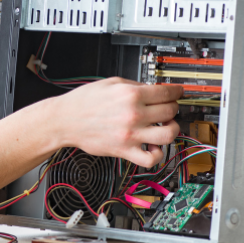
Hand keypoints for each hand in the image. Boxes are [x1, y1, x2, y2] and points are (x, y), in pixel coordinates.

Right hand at [40, 77, 180, 167]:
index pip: (167, 93)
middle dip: (173, 107)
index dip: (177, 91)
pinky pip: (151, 158)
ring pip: (169, 134)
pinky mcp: (124, 150)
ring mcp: (130, 134)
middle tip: (168, 107)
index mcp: (131, 94)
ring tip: (167, 126)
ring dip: (173, 129)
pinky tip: (154, 146)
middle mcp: (133, 114)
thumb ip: (134, 85)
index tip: (178, 92)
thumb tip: (153, 90)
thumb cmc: (83, 102)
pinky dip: (159, 154)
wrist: (65, 120)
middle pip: (171, 111)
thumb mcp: (111, 83)